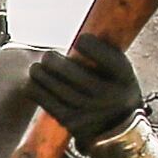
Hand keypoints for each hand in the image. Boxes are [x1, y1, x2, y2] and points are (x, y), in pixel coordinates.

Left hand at [25, 33, 144, 147]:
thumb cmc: (112, 86)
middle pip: (79, 78)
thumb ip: (104, 53)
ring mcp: (90, 112)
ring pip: (60, 91)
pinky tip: (32, 81)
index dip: (94, 48)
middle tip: (47, 56)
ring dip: (42, 76)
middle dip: (57, 64)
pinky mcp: (71, 122)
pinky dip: (37, 91)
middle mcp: (109, 97)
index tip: (81, 40)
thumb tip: (83, 31)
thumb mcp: (118, 70)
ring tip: (35, 68)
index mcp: (124, 79)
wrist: (116, 126)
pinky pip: (49, 104)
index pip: (111, 60)